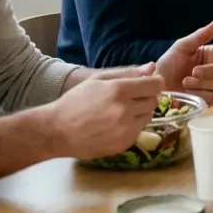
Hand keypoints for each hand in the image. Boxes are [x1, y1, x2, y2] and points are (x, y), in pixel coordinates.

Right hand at [42, 65, 165, 159]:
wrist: (57, 131)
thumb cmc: (75, 101)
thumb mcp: (98, 80)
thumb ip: (127, 73)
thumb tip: (151, 68)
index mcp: (119, 90)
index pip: (154, 85)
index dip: (155, 83)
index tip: (150, 84)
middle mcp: (126, 110)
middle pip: (153, 101)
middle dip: (145, 97)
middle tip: (129, 98)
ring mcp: (126, 129)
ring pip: (147, 117)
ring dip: (139, 113)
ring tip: (119, 112)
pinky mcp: (124, 144)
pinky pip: (138, 131)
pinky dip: (131, 127)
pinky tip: (114, 125)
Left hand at [155, 20, 212, 106]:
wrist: (156, 86)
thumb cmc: (167, 64)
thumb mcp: (182, 47)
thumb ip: (200, 35)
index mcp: (210, 54)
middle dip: (210, 71)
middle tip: (193, 71)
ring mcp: (211, 85)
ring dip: (202, 84)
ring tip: (185, 82)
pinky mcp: (207, 99)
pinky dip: (201, 95)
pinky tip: (188, 92)